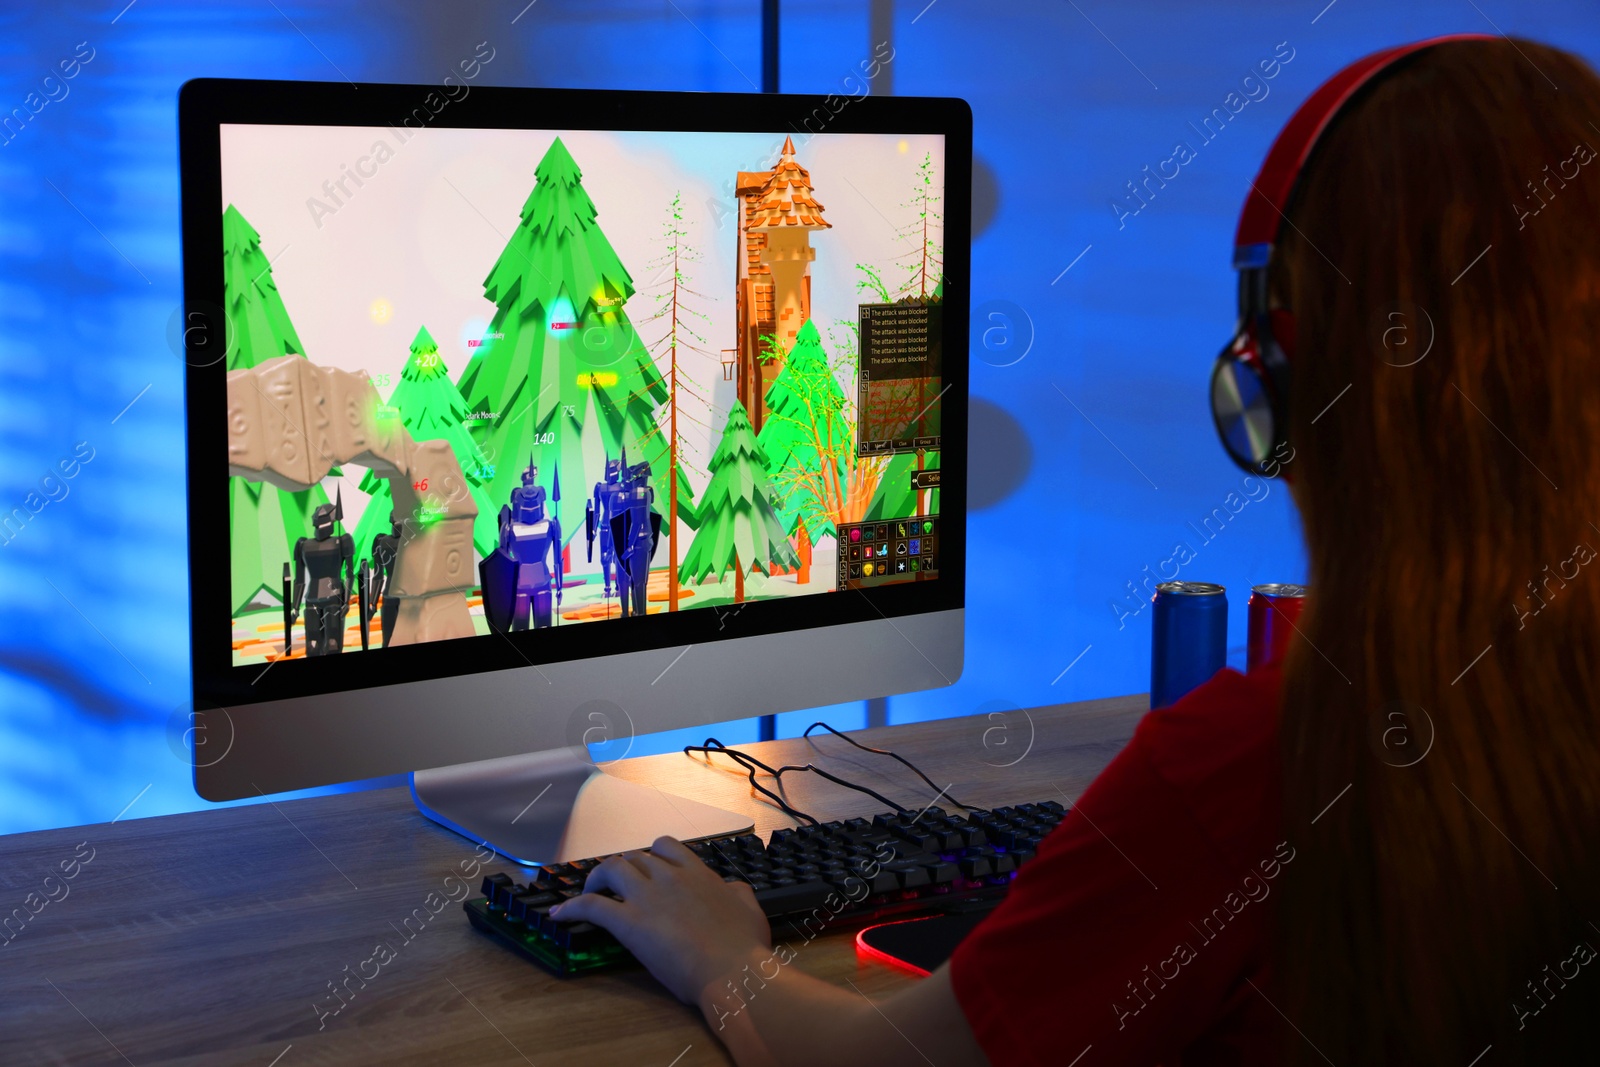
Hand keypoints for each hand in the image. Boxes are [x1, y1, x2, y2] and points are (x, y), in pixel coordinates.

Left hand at [549, 836, 770, 1003]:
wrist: (732, 971)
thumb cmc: (744, 946)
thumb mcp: (750, 909)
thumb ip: (737, 893)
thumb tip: (731, 889)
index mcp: (697, 874)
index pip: (665, 847)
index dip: (651, 855)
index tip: (647, 869)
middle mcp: (669, 877)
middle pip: (635, 857)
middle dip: (624, 870)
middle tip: (618, 888)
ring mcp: (647, 897)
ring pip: (611, 869)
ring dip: (596, 878)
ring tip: (589, 891)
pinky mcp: (629, 922)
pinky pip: (591, 905)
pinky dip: (571, 907)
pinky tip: (559, 914)